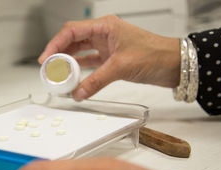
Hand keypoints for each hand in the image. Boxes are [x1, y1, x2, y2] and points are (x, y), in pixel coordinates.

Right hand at [38, 15, 180, 100]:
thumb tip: (78, 93)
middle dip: (59, 54)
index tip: (46, 58)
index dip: (55, 44)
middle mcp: (104, 34)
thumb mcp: (121, 67)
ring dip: (68, 62)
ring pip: (80, 52)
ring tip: (58, 74)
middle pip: (73, 40)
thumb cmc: (155, 54)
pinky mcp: (111, 58)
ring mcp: (107, 46)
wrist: (174, 64)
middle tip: (49, 68)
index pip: (72, 31)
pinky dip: (81, 71)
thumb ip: (96, 81)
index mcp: (105, 26)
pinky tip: (74, 78)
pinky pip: (90, 63)